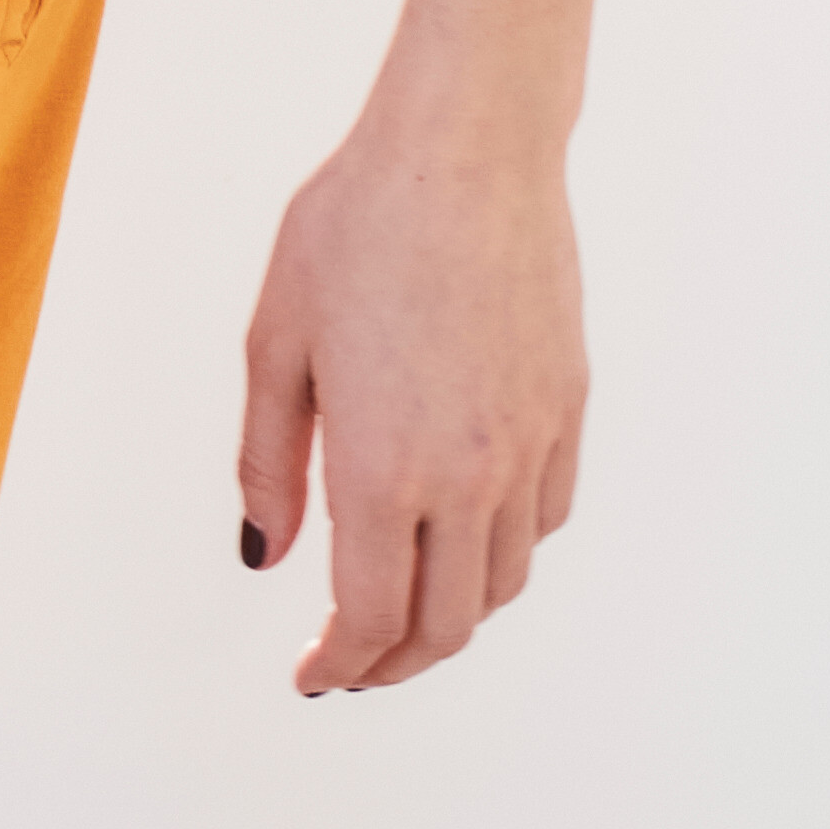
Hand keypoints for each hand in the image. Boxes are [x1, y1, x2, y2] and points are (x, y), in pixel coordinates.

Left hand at [235, 92, 586, 691]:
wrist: (465, 151)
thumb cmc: (354, 228)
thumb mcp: (277, 340)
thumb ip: (269, 461)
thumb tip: (263, 555)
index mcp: (385, 469)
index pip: (370, 617)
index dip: (339, 664)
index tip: (311, 677)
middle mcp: (469, 478)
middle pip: (445, 625)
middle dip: (394, 664)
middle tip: (348, 663)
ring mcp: (528, 448)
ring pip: (502, 581)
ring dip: (451, 617)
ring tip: (402, 609)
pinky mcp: (566, 412)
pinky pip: (544, 520)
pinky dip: (504, 554)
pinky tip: (466, 534)